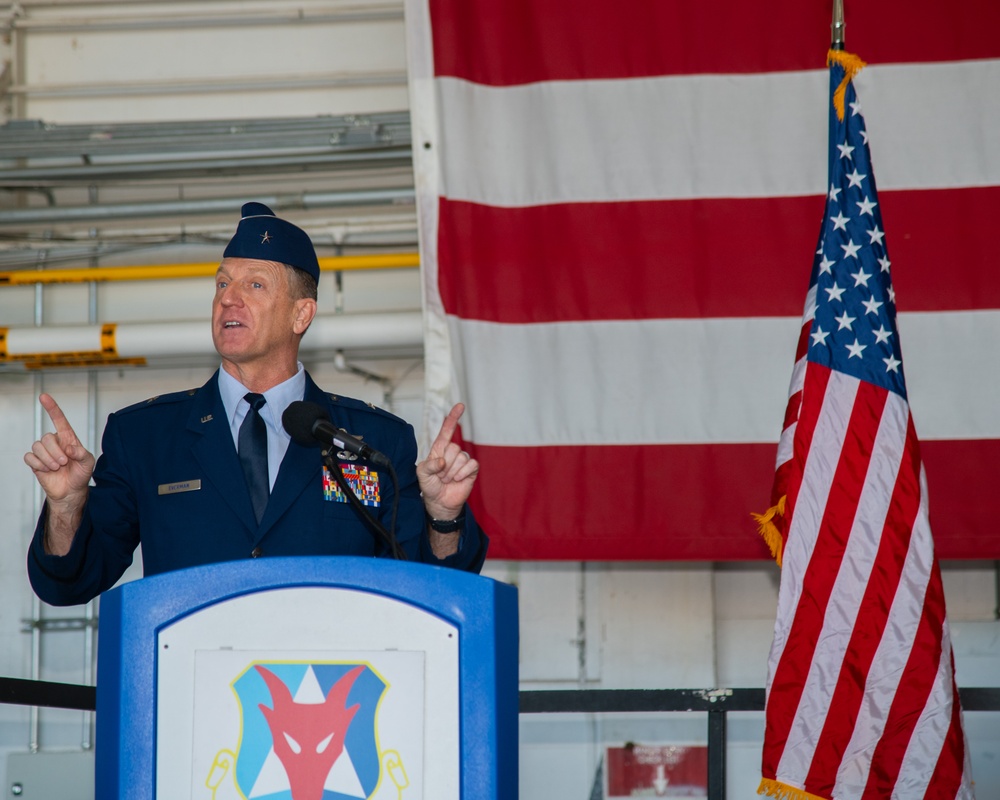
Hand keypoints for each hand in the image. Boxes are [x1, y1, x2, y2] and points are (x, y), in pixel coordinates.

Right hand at [24, 394, 94, 553]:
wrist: (72, 491)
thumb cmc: (81, 474)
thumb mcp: (88, 463)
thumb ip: (82, 453)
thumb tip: (69, 447)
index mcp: (68, 438)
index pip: (60, 420)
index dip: (52, 408)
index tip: (44, 396)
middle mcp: (55, 442)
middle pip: (46, 437)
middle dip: (55, 451)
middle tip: (64, 462)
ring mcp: (44, 452)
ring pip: (37, 446)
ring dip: (48, 459)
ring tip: (57, 467)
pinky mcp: (36, 462)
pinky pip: (29, 457)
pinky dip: (39, 464)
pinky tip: (47, 470)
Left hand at [416, 403, 477, 522]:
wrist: (440, 502)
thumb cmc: (429, 486)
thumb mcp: (422, 474)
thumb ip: (429, 465)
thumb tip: (443, 461)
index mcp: (439, 449)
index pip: (447, 430)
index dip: (453, 417)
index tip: (461, 405)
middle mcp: (452, 452)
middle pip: (454, 447)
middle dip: (445, 464)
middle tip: (440, 475)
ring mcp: (462, 460)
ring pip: (461, 457)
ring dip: (452, 472)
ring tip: (447, 479)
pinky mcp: (471, 469)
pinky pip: (471, 465)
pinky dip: (462, 474)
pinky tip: (457, 480)